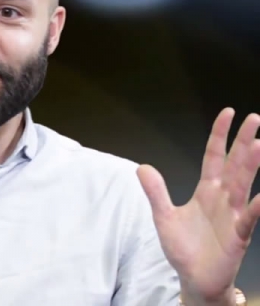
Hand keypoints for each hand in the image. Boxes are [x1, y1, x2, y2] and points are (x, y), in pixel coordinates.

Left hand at [137, 108, 259, 302]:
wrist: (194, 278)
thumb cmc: (183, 247)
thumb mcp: (163, 216)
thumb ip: (156, 192)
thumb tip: (142, 167)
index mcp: (206, 190)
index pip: (214, 156)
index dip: (219, 135)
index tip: (227, 113)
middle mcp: (223, 198)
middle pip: (234, 164)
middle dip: (243, 142)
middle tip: (254, 119)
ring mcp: (233, 215)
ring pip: (244, 185)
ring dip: (251, 165)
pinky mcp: (238, 235)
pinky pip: (250, 218)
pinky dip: (257, 207)